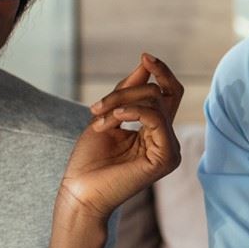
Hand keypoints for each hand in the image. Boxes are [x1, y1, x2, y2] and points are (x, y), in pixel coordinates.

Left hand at [59, 53, 182, 220]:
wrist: (79, 191)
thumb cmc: (90, 159)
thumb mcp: (108, 114)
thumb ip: (128, 91)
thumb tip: (146, 62)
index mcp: (155, 131)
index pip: (169, 93)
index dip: (161, 72)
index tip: (145, 56)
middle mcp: (166, 139)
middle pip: (159, 93)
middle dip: (127, 90)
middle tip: (97, 106)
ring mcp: (169, 149)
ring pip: (155, 102)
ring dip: (120, 102)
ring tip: (98, 117)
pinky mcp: (166, 158)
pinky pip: (156, 118)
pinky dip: (132, 111)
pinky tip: (113, 118)